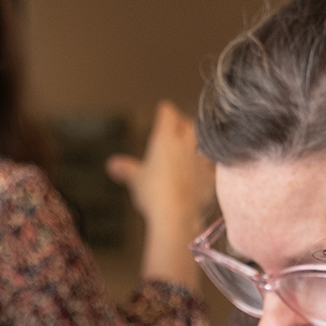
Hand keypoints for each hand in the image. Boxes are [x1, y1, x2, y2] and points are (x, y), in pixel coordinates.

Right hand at [107, 101, 212, 291]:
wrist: (177, 216)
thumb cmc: (153, 194)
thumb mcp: (135, 180)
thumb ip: (126, 169)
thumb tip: (112, 164)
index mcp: (165, 139)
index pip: (167, 114)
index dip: (165, 111)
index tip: (164, 110)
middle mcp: (186, 145)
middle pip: (189, 125)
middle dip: (184, 123)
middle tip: (180, 125)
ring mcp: (201, 161)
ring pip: (205, 144)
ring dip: (200, 143)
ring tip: (196, 146)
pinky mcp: (212, 179)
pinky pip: (214, 169)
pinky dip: (210, 169)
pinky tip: (208, 172)